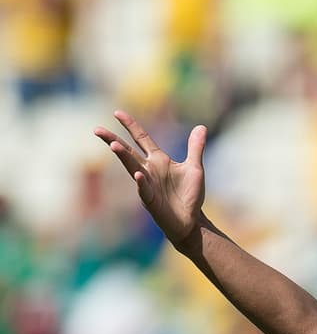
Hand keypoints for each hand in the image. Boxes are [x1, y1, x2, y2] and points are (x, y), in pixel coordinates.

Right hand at [93, 111, 206, 247]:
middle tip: (97, 129)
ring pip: (132, 167)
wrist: (191, 220)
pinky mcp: (151, 199)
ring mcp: (148, 184)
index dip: (130, 125)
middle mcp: (149, 170)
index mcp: (158, 160)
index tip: (117, 112)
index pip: (141, 138)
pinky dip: (141, 182)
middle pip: (128, 151)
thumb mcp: (194, 168)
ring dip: (123, 157)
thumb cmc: (190, 195)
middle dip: (113, 140)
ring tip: (113, 145)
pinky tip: (138, 175)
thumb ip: (195, 148)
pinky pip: (144, 189)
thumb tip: (201, 126)